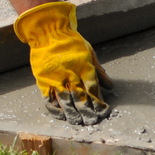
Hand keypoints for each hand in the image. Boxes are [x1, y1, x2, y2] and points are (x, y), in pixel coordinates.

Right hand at [13, 1, 112, 125]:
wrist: (48, 32)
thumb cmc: (72, 42)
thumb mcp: (89, 52)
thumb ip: (99, 70)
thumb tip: (110, 86)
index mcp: (83, 66)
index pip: (93, 88)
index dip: (99, 102)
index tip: (103, 111)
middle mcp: (70, 74)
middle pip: (81, 97)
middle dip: (88, 112)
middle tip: (93, 121)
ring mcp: (56, 78)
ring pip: (66, 101)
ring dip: (73, 114)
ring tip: (79, 122)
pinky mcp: (43, 81)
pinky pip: (49, 99)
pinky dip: (56, 109)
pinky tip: (62, 116)